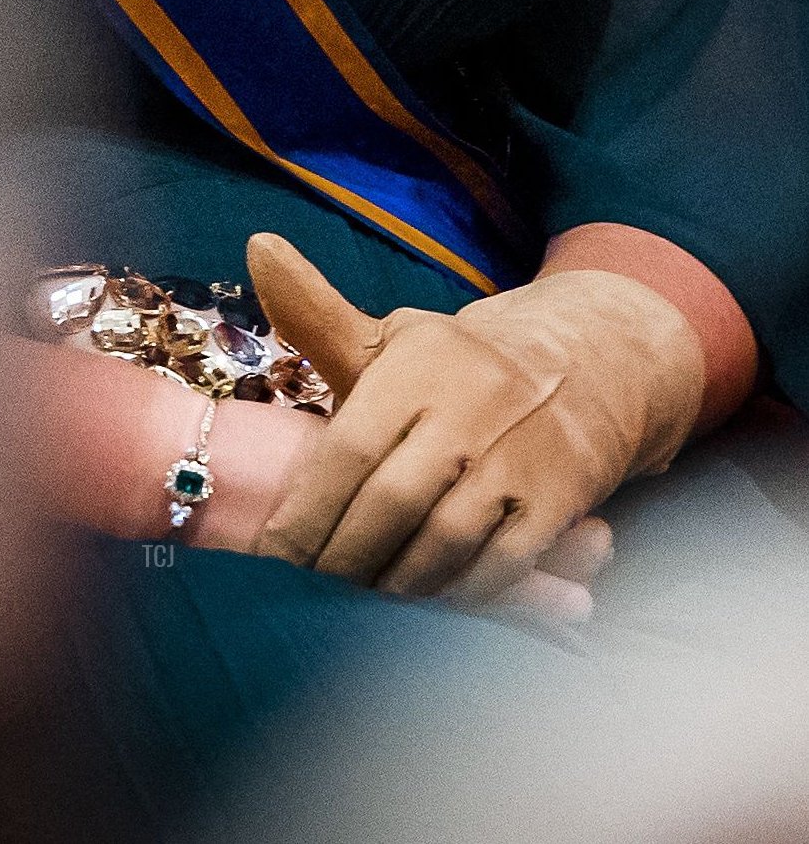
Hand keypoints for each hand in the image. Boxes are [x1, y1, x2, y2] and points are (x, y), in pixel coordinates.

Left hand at [247, 234, 702, 602]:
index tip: (279, 550)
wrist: (586, 366)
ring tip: (365, 594)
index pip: (349, 447)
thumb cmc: (460, 366)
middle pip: (391, 503)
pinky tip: (430, 596)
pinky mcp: (563, 495)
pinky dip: (460, 591)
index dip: (308, 508)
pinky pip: (503, 563)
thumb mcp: (394, 338)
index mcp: (420, 362)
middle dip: (345, 556)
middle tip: (319, 583)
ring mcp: (522, 452)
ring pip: (444, 541)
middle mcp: (472, 403)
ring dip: (397, 582)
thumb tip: (257, 247)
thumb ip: (319, 315)